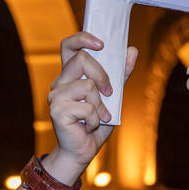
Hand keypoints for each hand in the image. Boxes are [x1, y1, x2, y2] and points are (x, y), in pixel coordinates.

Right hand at [45, 32, 137, 183]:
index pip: (69, 46)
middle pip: (82, 60)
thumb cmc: (96, 123)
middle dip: (103, 75)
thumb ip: (121, 74)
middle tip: (110, 93)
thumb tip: (132, 50)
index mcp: (71, 76)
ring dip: (100, 105)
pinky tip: (89, 126)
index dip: (82, 38)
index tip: (101, 44)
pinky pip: (87, 106)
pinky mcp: (57, 110)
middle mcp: (60, 82)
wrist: (83, 151)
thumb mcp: (114, 96)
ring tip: (98, 117)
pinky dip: (95, 118)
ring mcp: (56, 96)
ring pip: (88, 85)